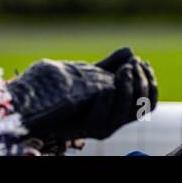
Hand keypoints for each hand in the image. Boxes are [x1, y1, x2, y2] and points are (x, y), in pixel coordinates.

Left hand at [8, 46, 157, 142]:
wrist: (30, 100)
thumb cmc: (59, 86)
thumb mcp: (87, 72)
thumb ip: (108, 65)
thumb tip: (130, 51)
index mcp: (117, 108)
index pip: (148, 103)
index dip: (151, 84)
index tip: (143, 62)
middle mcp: (111, 121)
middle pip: (139, 108)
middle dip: (139, 84)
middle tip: (130, 66)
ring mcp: (96, 128)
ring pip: (122, 117)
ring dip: (125, 92)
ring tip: (121, 72)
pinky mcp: (78, 131)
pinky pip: (98, 123)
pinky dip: (104, 105)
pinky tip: (104, 88)